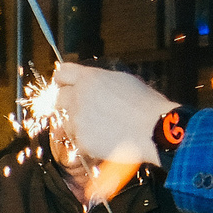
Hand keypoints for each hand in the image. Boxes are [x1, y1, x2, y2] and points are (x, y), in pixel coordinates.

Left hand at [54, 62, 173, 168]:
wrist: (154, 130)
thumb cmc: (147, 105)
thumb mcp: (124, 81)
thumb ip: (101, 81)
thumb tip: (94, 84)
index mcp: (90, 78)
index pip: (62, 73)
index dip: (63, 80)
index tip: (64, 85)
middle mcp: (78, 97)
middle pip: (58, 98)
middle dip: (67, 103)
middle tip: (84, 110)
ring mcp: (77, 120)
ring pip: (66, 121)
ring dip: (77, 123)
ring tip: (101, 126)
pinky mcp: (80, 140)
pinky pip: (76, 139)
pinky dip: (86, 140)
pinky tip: (104, 138)